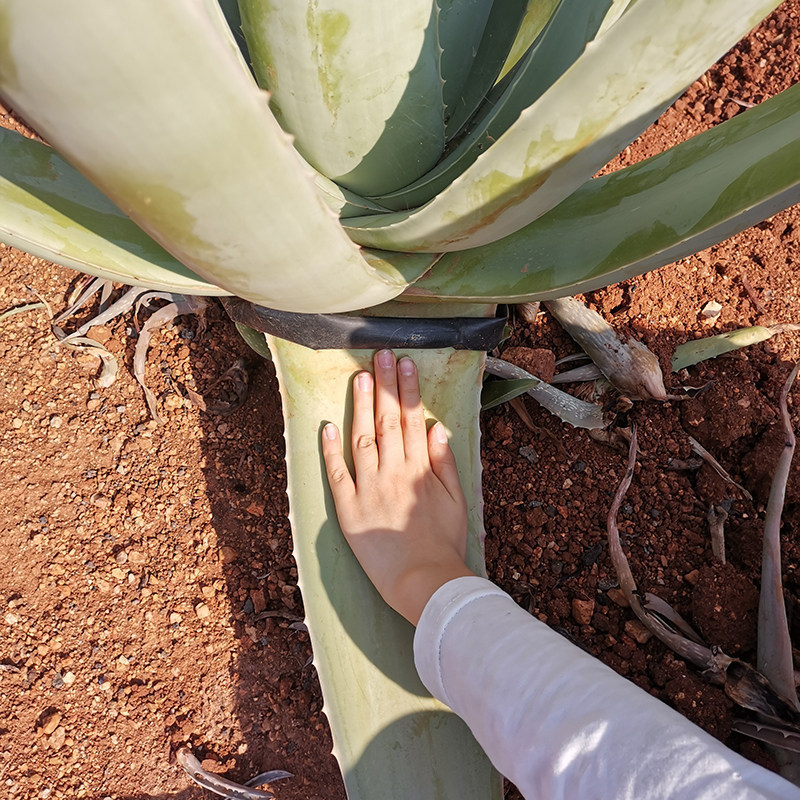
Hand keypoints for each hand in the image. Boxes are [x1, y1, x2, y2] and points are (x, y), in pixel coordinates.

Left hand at [321, 350, 473, 624]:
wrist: (423, 581)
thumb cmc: (443, 543)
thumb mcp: (457, 500)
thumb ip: (445, 462)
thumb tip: (436, 427)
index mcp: (420, 469)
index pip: (411, 420)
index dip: (407, 390)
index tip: (404, 364)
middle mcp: (394, 472)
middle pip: (386, 421)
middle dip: (384, 386)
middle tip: (380, 355)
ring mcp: (369, 489)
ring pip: (362, 438)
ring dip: (359, 406)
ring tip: (358, 376)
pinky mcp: (348, 509)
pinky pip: (337, 474)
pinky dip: (330, 450)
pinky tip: (327, 426)